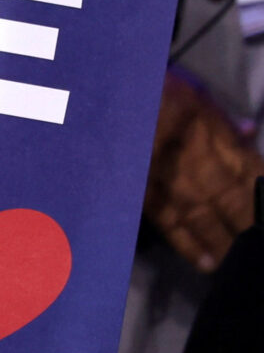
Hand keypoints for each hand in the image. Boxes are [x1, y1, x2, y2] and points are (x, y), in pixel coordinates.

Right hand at [145, 68, 261, 271]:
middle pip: (229, 197)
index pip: (248, 168)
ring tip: (239, 260)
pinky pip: (168, 222)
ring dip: (222, 239)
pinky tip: (206, 261)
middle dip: (247, 223)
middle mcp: (191, 159)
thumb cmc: (148, 92)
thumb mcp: (191, 92)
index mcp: (208, 130)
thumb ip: (219, 116)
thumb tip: (248, 132)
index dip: (263, 191)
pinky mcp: (141, 193)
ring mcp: (165, 180)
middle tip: (259, 245)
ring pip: (201, 215)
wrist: (104, 101)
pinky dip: (188, 244)